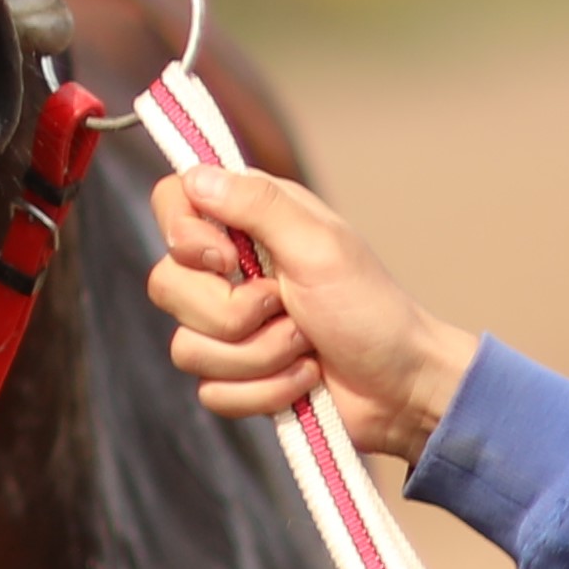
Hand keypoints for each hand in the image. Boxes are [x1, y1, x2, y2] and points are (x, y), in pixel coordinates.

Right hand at [144, 166, 481, 464]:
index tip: (225, 259)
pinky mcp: (236, 376)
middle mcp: (230, 269)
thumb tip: (195, 175)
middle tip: (286, 306)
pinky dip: (265, 391)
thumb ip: (258, 205)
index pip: (171, 202)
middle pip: (166, 285)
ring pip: (187, 348)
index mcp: (248, 222)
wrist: (401, 388)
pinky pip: (212, 393)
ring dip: (259, 356)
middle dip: (233, 313)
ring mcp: (228, 327)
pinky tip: (302, 378)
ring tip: (304, 345)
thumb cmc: (371, 309)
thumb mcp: (320, 246)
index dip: (183, 235)